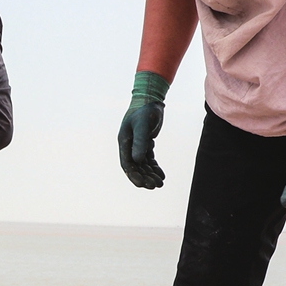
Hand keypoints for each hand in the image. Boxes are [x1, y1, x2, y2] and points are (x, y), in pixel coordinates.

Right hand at [117, 71, 169, 188]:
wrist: (151, 100)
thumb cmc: (145, 110)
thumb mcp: (143, 126)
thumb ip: (140, 142)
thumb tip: (138, 161)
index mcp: (124, 141)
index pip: (127, 163)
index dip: (134, 176)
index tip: (143, 185)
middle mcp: (128, 144)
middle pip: (135, 167)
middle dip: (144, 177)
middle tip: (156, 186)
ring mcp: (136, 144)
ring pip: (142, 165)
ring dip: (150, 174)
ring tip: (160, 183)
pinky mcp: (145, 143)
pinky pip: (149, 159)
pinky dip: (154, 167)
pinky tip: (161, 174)